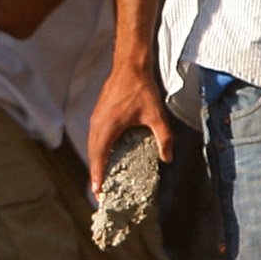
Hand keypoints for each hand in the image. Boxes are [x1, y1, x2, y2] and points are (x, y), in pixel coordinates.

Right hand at [86, 65, 172, 184]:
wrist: (130, 67)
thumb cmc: (141, 90)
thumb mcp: (157, 116)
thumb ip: (164, 138)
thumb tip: (167, 158)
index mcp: (108, 128)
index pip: (99, 157)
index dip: (98, 176)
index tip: (98, 192)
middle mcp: (97, 125)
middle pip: (93, 155)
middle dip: (96, 174)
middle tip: (100, 192)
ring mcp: (96, 119)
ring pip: (93, 146)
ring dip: (96, 162)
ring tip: (102, 178)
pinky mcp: (98, 115)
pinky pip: (95, 138)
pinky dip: (98, 151)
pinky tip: (106, 156)